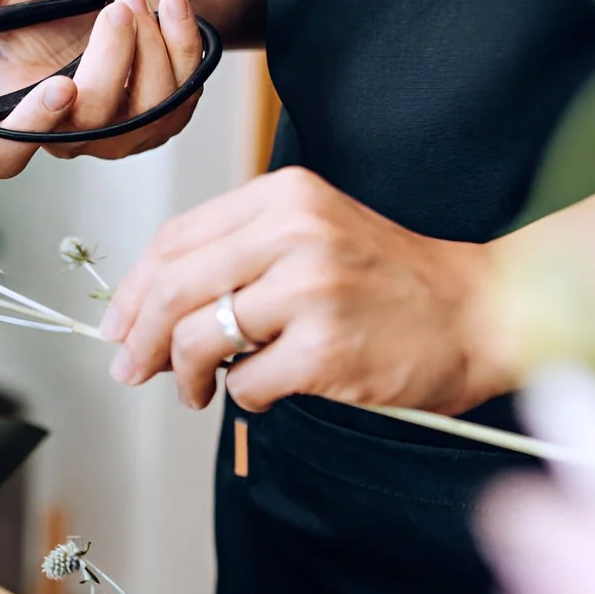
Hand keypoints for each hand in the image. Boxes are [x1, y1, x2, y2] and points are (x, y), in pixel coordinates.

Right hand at [0, 0, 205, 177]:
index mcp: (10, 113)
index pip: (5, 157)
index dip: (29, 134)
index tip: (57, 87)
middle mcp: (62, 134)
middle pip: (88, 126)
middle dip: (109, 61)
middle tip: (116, 8)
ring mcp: (115, 136)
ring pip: (140, 115)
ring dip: (148, 48)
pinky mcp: (161, 123)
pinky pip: (179, 99)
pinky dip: (181, 45)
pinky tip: (171, 5)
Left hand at [99, 167, 512, 415]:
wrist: (477, 312)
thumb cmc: (388, 282)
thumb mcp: (311, 237)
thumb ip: (236, 257)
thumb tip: (146, 311)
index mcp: (283, 197)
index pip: (176, 239)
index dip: (134, 289)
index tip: (116, 325)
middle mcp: (295, 233)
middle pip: (175, 287)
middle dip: (139, 338)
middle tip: (130, 370)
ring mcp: (311, 291)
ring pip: (198, 337)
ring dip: (185, 375)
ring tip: (197, 390)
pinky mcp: (326, 349)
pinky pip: (246, 383)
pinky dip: (244, 396)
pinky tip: (269, 390)